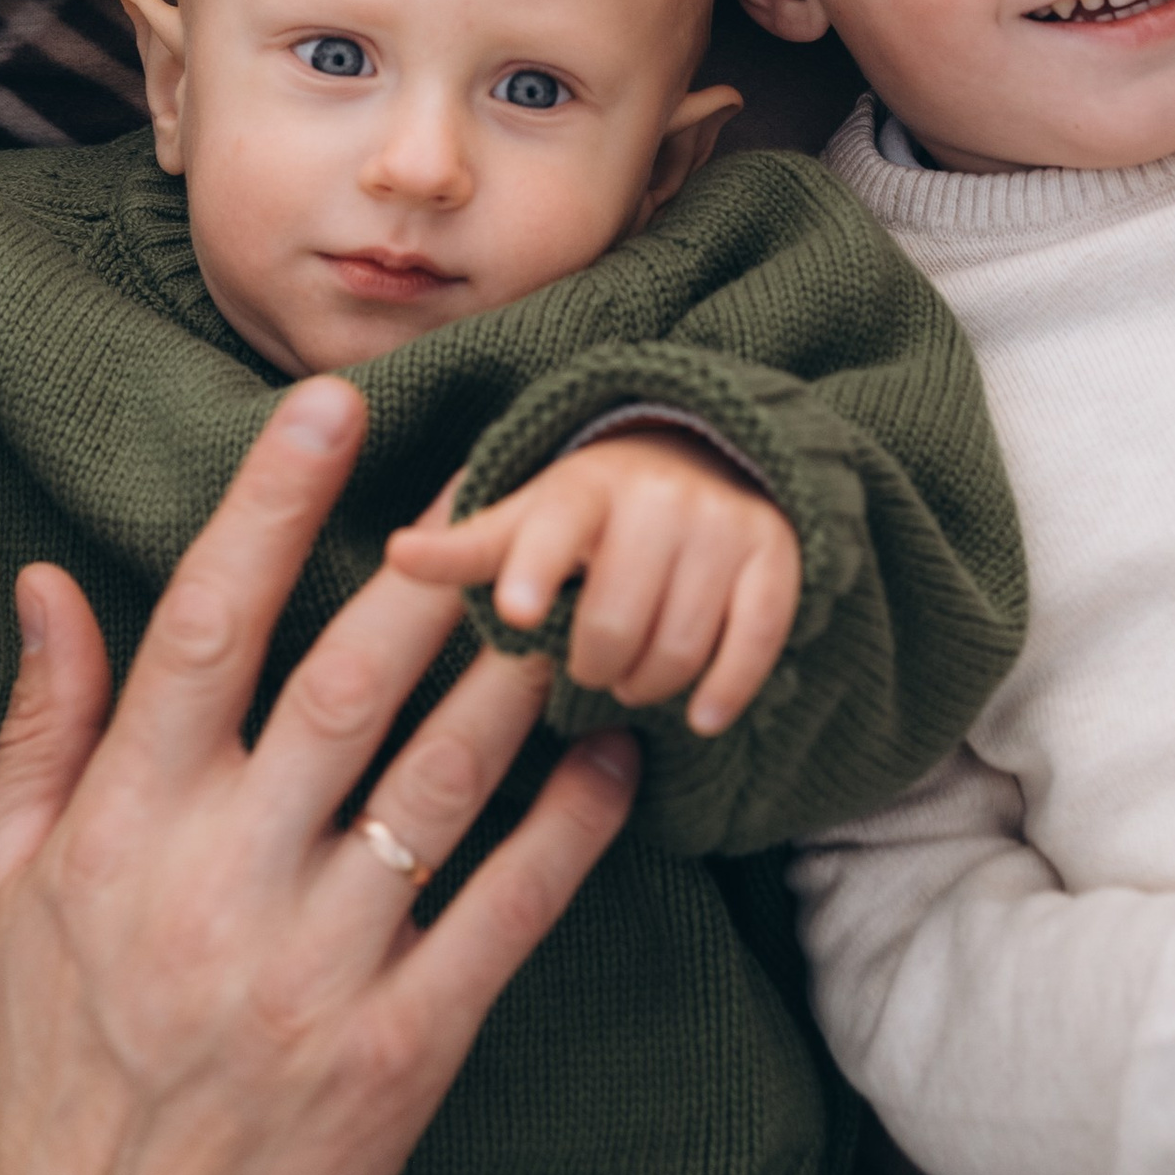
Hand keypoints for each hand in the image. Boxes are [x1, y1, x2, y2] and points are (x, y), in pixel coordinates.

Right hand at [0, 376, 637, 1174]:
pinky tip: (614, 762)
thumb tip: (49, 578)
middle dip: (433, 567)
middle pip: (351, 680)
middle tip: (505, 484)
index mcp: (124, 826)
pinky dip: (568, 830)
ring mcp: (319, 966)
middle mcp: (225, 877)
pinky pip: (505, 915)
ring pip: (444, 780)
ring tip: (580, 596)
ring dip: (519, 676)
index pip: (205, 624)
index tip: (332, 407)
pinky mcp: (399, 1052)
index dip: (273, 505)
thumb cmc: (27, 1073)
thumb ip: (41, 730)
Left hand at [387, 428, 802, 734]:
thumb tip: (397, 553)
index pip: (557, 524)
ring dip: (652, 683)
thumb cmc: (592, 510)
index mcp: (585, 485)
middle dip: (597, 664)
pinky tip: (702, 717)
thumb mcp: (528, 517)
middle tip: (591, 665)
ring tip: (633, 678)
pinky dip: (727, 688)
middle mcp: (660, 496)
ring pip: (682, 642)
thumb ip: (468, 547)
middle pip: (618, 618)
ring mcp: (723, 523)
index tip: (515, 610)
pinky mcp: (777, 555)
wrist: (703, 457)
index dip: (536, 567)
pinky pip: (756, 640)